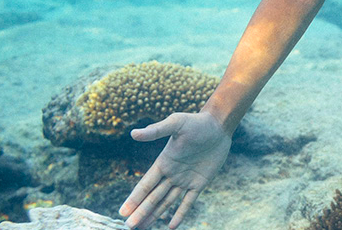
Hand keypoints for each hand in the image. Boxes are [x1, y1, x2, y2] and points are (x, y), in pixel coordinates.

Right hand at [119, 111, 231, 228]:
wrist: (218, 125)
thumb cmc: (196, 122)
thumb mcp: (176, 123)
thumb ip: (156, 130)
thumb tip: (133, 134)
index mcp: (163, 162)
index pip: (145, 185)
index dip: (134, 199)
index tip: (123, 212)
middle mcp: (171, 174)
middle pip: (153, 197)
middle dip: (142, 212)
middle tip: (130, 226)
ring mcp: (185, 180)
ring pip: (167, 202)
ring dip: (155, 215)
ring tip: (143, 227)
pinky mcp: (200, 183)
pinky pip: (188, 202)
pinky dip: (180, 214)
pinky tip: (171, 226)